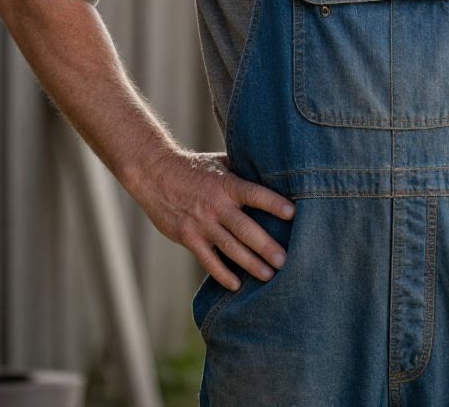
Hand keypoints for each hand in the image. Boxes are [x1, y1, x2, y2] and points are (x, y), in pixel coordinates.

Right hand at [132, 149, 295, 291]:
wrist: (155, 174)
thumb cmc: (194, 167)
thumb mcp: (220, 162)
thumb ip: (243, 172)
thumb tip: (273, 174)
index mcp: (227, 184)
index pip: (254, 194)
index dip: (273, 203)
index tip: (293, 213)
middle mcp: (215, 205)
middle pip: (245, 229)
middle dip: (266, 246)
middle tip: (285, 260)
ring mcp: (201, 223)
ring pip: (230, 248)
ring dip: (250, 263)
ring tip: (269, 275)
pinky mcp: (188, 237)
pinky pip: (208, 260)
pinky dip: (222, 274)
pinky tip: (236, 285)